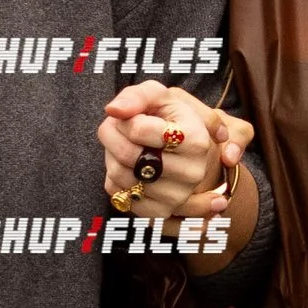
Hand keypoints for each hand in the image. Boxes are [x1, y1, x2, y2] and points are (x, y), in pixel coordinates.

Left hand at [97, 80, 248, 222]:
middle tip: (117, 128)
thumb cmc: (167, 117)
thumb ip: (137, 96)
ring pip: (120, 175)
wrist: (180, 147)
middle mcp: (192, 172)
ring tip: (124, 146)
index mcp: (196, 140)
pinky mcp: (159, 212)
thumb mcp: (158, 96)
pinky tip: (128, 167)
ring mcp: (177, 196)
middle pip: (127, 154)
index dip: (124, 119)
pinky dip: (113, 179)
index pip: (137, 129)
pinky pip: (118, 195)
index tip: (131, 116)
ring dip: (111, 156)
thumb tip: (114, 110)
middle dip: (112, 135)